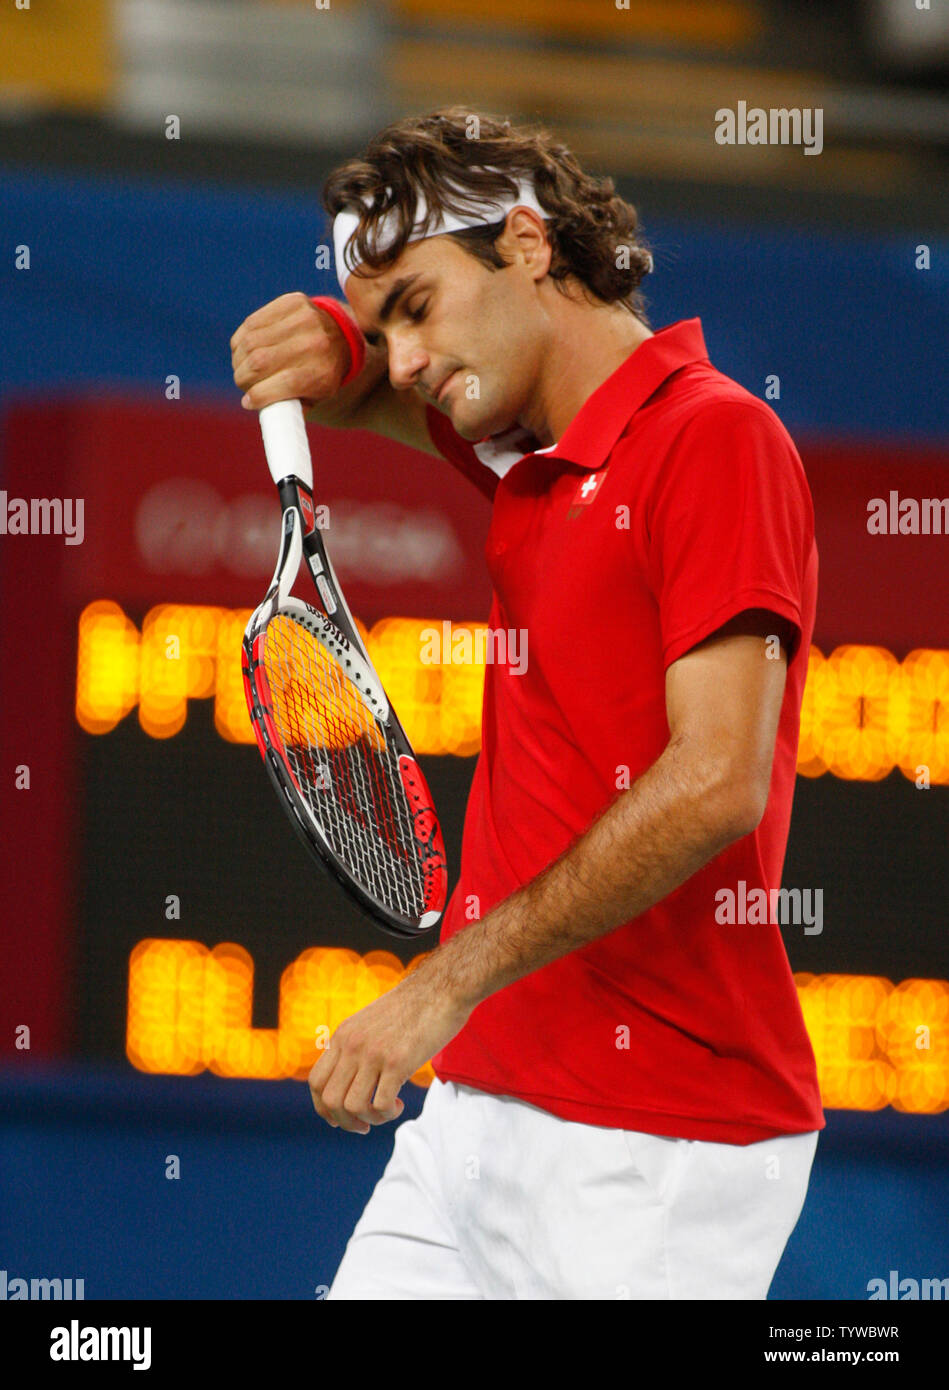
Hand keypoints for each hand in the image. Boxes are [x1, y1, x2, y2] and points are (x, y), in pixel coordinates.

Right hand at [230, 291, 358, 411]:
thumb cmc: (323, 373)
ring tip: (242, 367)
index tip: (249, 402)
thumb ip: (292, 407)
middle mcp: (314, 342)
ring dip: (239, 359)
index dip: (259, 396)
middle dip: (244, 377)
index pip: (284, 384)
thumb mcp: (316, 397)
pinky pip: (251, 323)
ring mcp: (304, 318)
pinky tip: (244, 349)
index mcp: (323, 372)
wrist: (342, 336)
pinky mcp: (291, 302)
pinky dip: (242, 340)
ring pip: (251, 342)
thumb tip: (260, 408)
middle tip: (243, 383)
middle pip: (260, 362)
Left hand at [308, 962, 473, 1133]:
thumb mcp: (371, 1022)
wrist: (442, 987)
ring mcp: (373, 1053)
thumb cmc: (413, 1008)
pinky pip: (381, 1105)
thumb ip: (356, 1045)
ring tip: (386, 1111)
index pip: (316, 1083)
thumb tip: (351, 1078)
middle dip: (345, 1121)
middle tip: (365, 1124)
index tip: (343, 1117)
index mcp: (343, 1035)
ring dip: (369, 1119)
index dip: (324, 1108)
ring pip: (353, 1106)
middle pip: (330, 1100)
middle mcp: (352, 1044)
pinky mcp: (398, 1062)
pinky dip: (388, 1114)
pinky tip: (400, 1104)